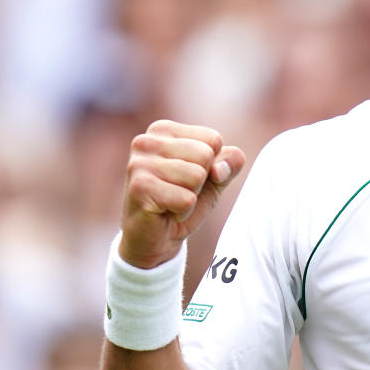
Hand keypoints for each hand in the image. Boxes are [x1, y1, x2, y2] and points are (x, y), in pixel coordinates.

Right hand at [119, 120, 245, 268]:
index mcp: (163, 130)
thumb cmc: (184, 200)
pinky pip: (186, 199)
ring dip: (191, 196)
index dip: (212, 164)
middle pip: (206, 155)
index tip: (189, 177)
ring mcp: (139, 164)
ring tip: (171, 201)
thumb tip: (218, 169)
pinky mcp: (140, 188)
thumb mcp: (216, 176)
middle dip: (201, 181)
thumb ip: (231, 161)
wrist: (157, 238)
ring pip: (197, 176)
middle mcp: (146, 141)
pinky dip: (183, 211)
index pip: (213, 139)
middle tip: (179, 191)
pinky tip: (165, 212)